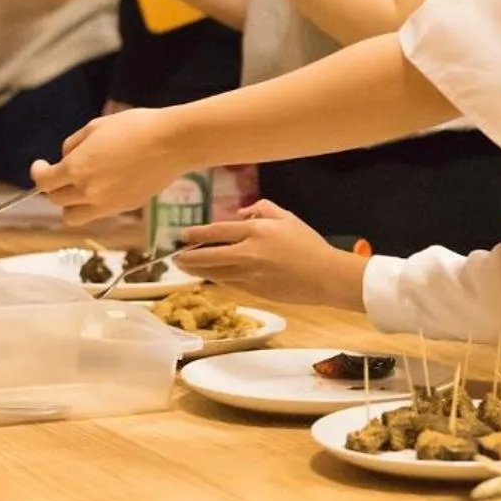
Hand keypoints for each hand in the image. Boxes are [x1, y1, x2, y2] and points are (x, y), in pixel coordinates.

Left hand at [31, 106, 186, 224]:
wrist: (172, 143)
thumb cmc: (135, 127)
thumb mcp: (96, 126)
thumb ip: (74, 145)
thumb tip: (66, 158)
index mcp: (78, 168)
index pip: (44, 182)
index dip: (38, 173)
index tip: (41, 165)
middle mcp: (88, 191)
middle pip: (56, 200)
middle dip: (54, 186)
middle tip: (61, 173)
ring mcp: (107, 204)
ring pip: (73, 216)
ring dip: (69, 204)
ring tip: (77, 189)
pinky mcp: (123, 208)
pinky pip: (96, 214)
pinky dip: (92, 205)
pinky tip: (102, 187)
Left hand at [174, 202, 366, 308]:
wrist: (325, 276)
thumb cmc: (308, 244)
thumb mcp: (287, 217)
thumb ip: (262, 209)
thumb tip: (243, 213)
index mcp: (257, 231)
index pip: (218, 231)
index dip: (197, 233)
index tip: (182, 235)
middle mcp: (249, 253)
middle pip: (210, 257)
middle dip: (189, 258)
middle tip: (175, 258)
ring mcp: (250, 275)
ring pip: (216, 274)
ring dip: (198, 271)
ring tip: (185, 268)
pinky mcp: (255, 291)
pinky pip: (230, 284)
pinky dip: (217, 279)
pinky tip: (211, 277)